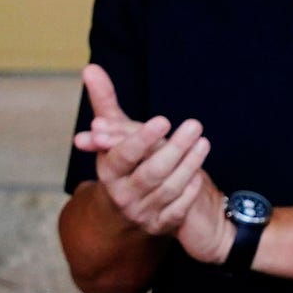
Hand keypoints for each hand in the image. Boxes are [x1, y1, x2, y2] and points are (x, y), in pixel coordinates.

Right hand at [73, 64, 214, 242]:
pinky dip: (189, 192)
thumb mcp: (112, 135)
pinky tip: (199, 175)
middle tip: (194, 125)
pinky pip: (178, 210)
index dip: (141, 139)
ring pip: (168, 190)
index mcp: (109, 172)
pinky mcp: (161, 225)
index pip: (123, 156)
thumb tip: (90, 67)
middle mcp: (123, 195)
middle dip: (174, 149)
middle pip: (150, 173)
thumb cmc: (121, 164)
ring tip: (203, 142)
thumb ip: (105, 103)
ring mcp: (143, 212)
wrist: (123, 212)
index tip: (162, 120)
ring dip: (188, 165)